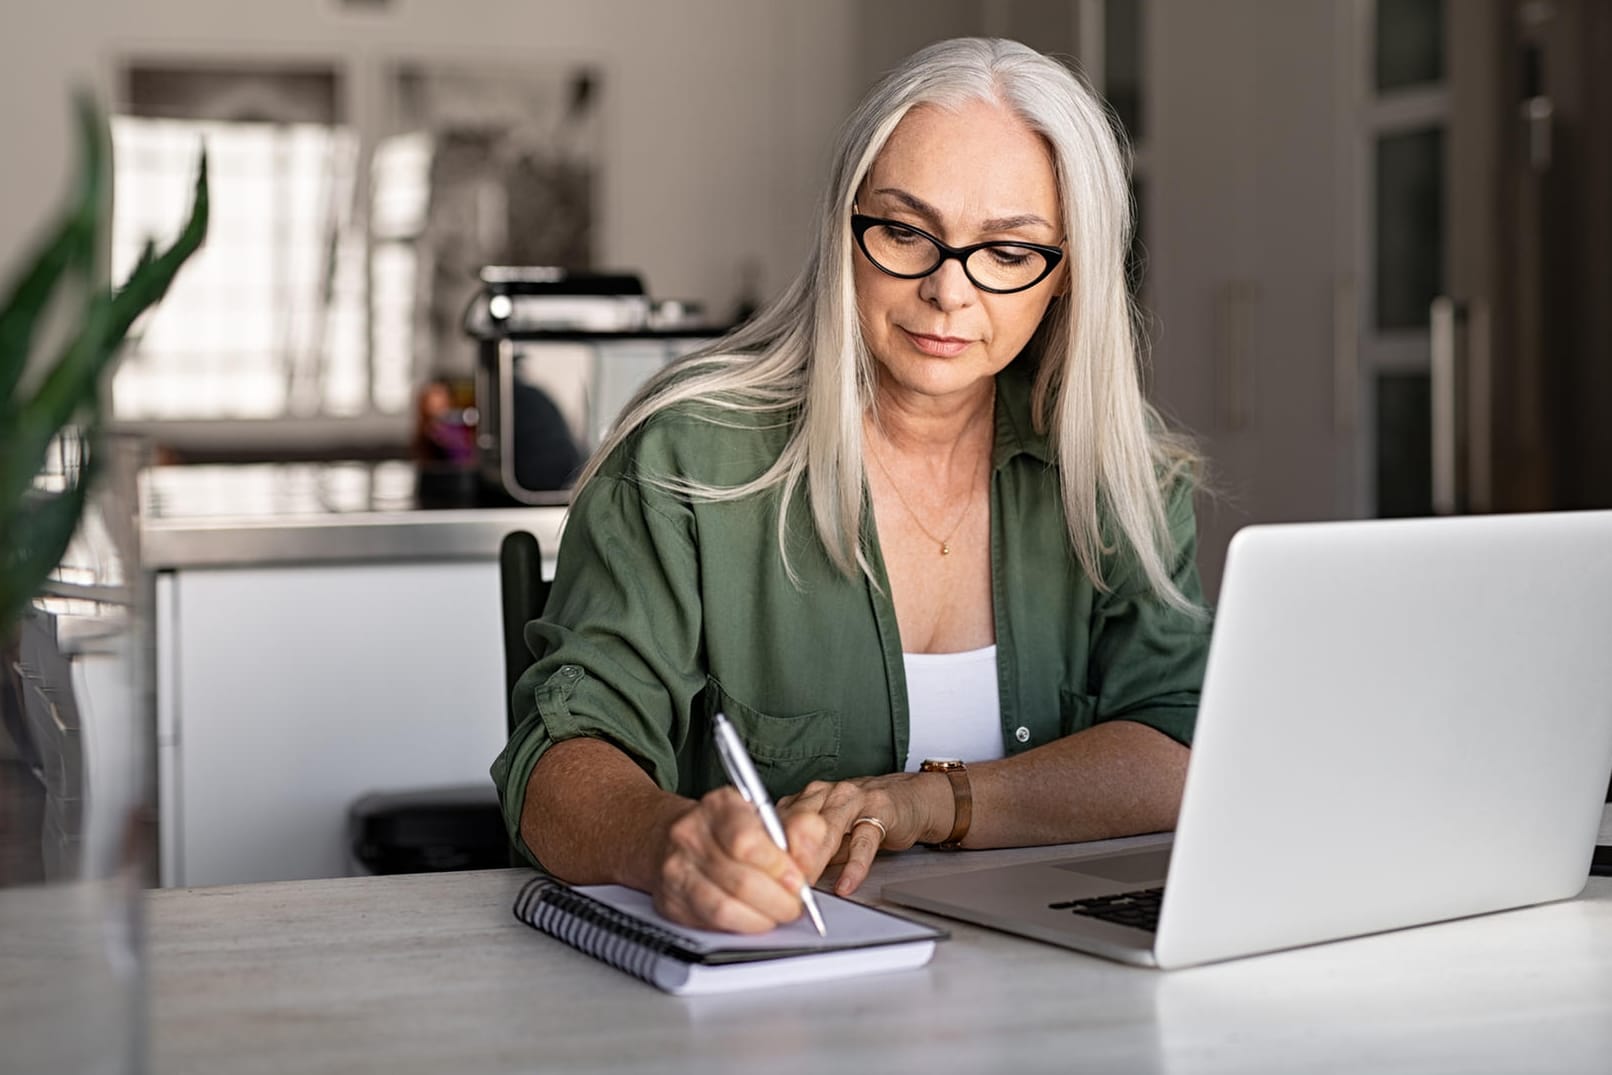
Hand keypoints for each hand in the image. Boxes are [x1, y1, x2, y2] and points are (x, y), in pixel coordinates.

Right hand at [648, 787, 829, 933]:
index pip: (746, 841)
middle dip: (778, 900)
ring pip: (724, 907)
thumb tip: (811, 858)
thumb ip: (798, 831)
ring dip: (762, 918)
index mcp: (718, 806)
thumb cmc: (728, 828)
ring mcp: (676, 869)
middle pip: (740, 880)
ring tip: (777, 912)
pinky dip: (741, 926)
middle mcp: (690, 835)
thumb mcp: (766, 816)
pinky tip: (754, 918)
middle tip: (795, 904)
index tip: (798, 880)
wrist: (675, 837)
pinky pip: (711, 923)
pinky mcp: (671, 901)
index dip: (778, 867)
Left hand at [779, 772, 950, 896]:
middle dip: (787, 857)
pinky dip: (854, 866)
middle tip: (781, 886)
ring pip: (827, 829)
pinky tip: (846, 884)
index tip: (762, 877)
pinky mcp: (880, 811)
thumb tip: (779, 881)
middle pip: (798, 823)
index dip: (769, 851)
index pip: (779, 822)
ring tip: (807, 885)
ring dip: (814, 859)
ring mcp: (853, 799)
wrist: (907, 799)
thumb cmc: (863, 818)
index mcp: (807, 798)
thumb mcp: (828, 834)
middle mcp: (826, 794)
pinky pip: (864, 841)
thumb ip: (805, 851)